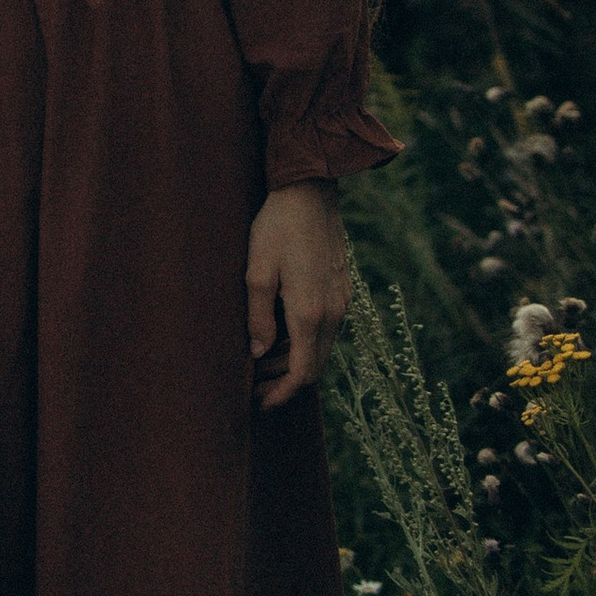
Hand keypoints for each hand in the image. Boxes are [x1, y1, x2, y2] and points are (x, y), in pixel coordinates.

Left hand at [247, 183, 350, 408]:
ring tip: (259, 363)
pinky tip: (279, 336)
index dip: (283, 394)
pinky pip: (326, 328)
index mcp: (311, 312)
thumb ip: (258, 317)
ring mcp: (342, 300)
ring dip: (293, 361)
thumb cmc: (277, 227)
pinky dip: (303, 342)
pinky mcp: (341, 289)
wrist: (310, 191)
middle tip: (253, 388)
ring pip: (321, 347)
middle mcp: (334, 312)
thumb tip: (260, 354)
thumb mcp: (256, 271)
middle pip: (315, 365)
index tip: (260, 404)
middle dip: (285, 383)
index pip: (304, 372)